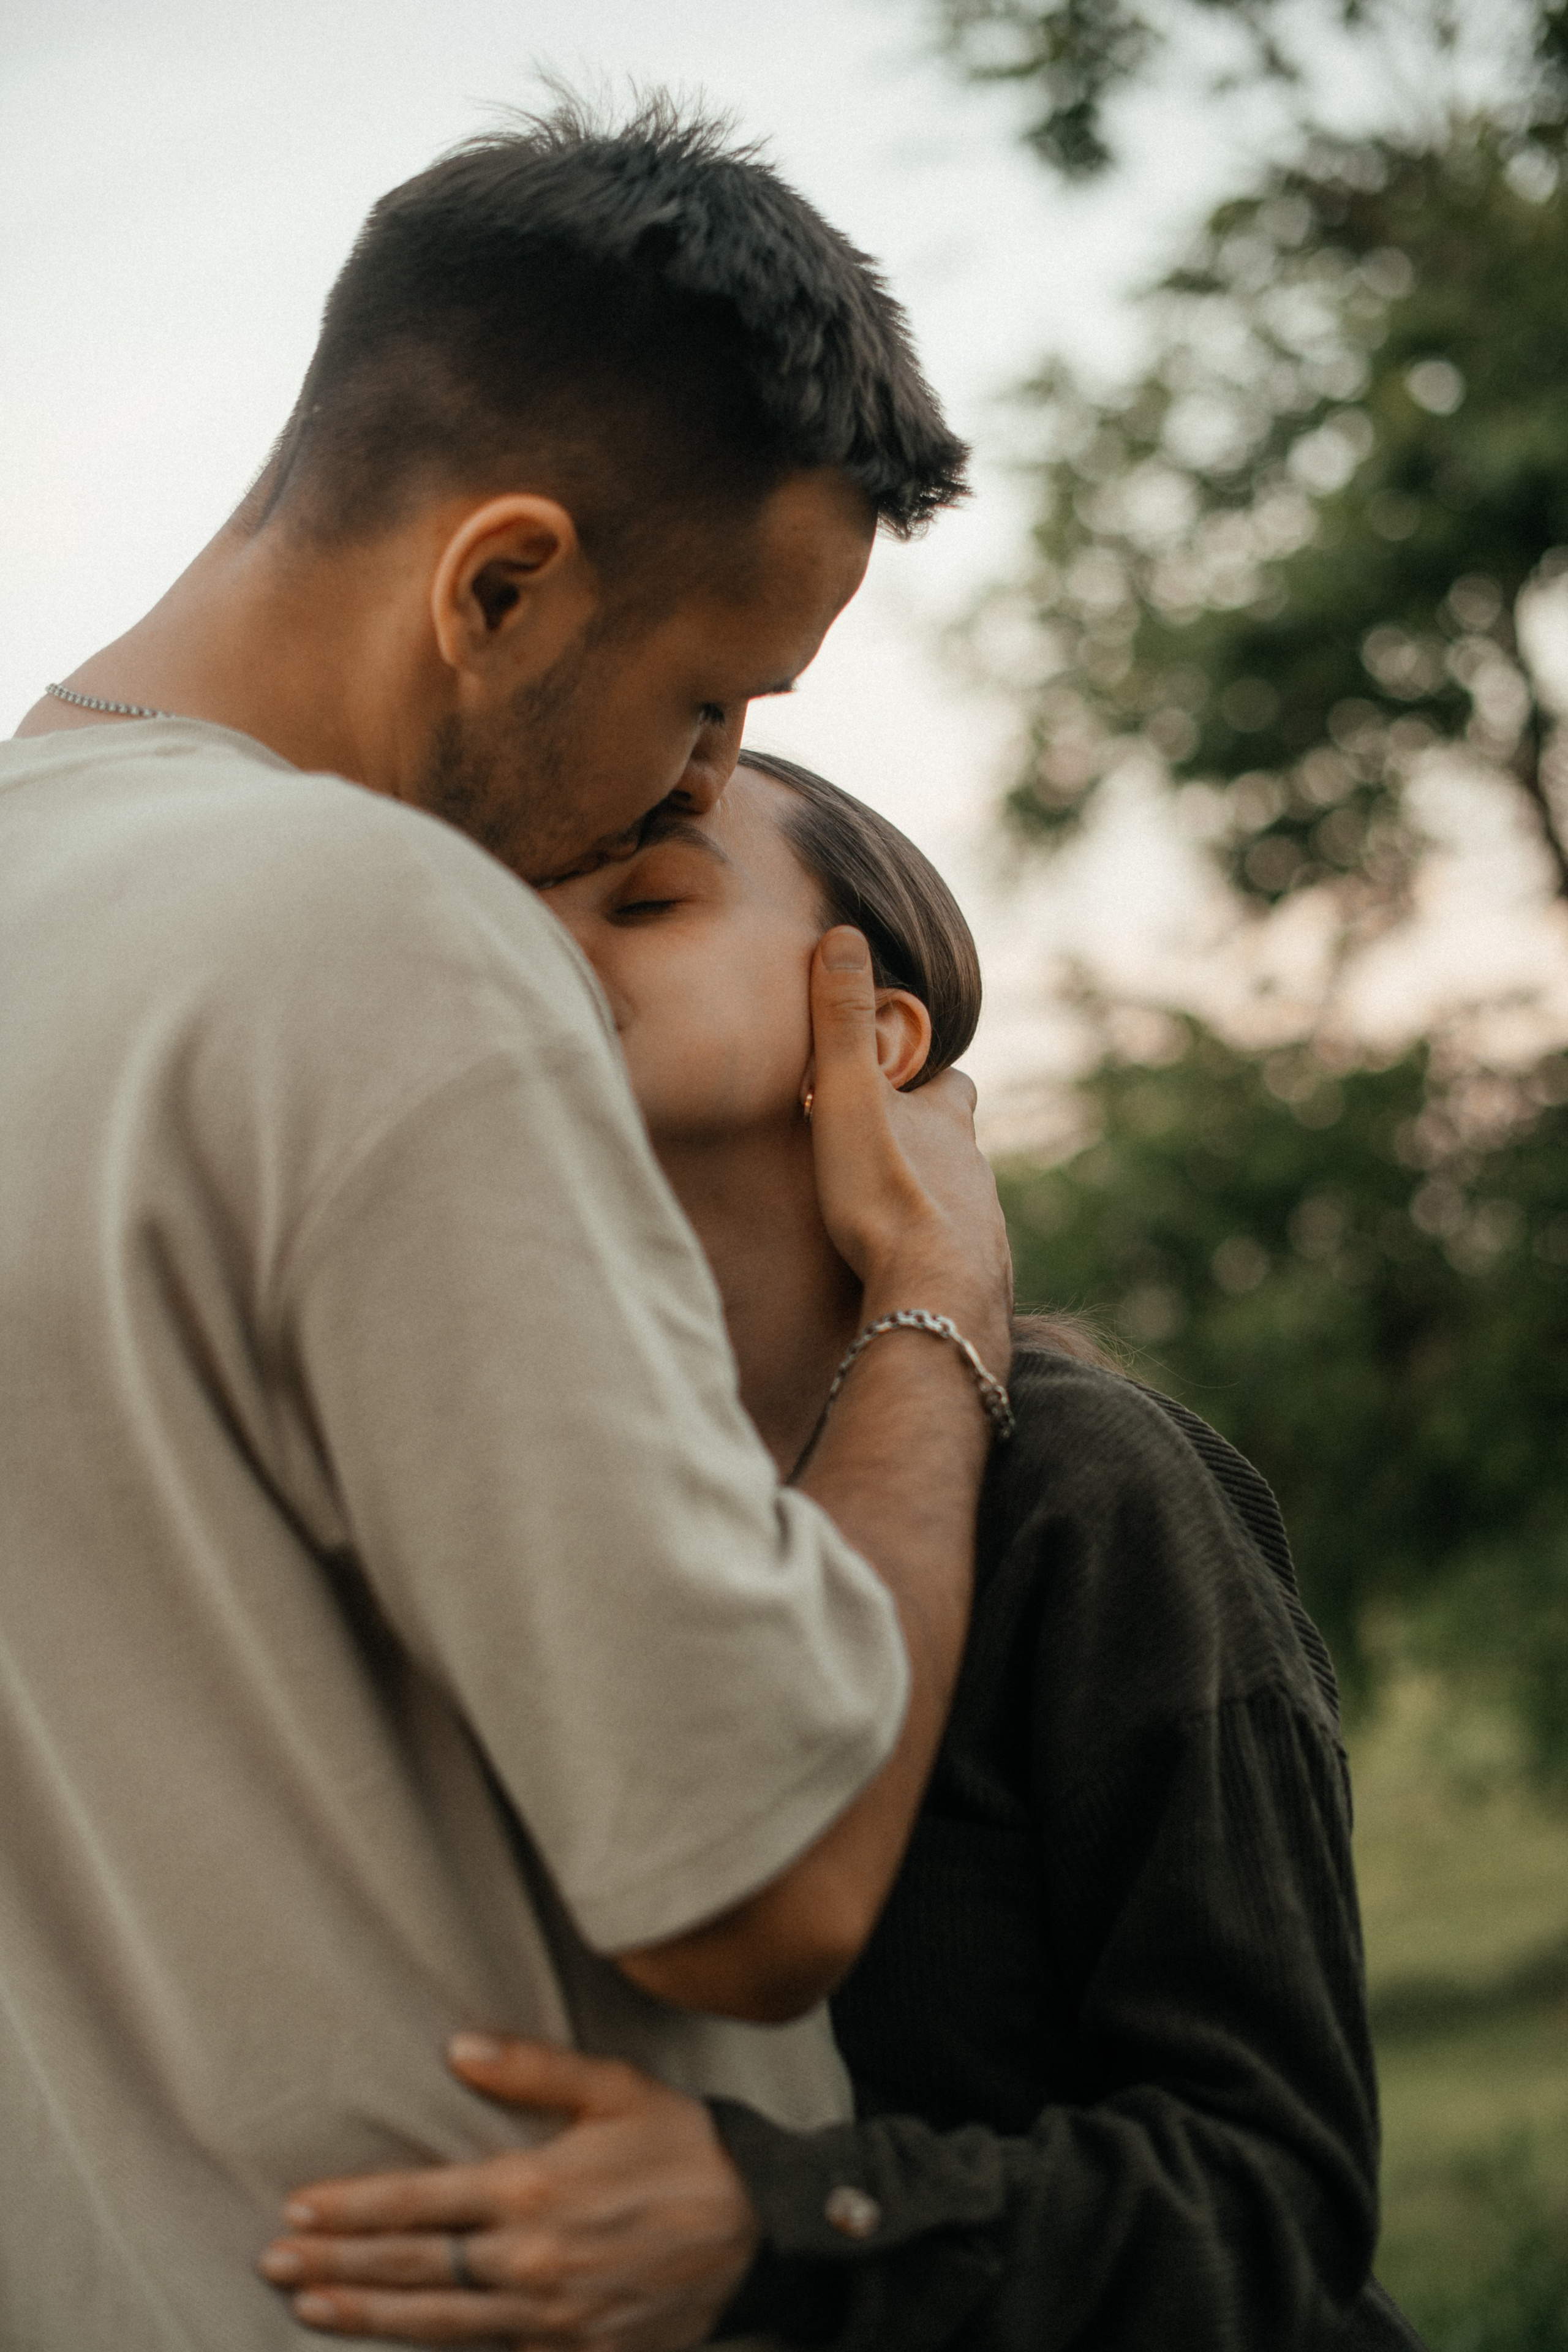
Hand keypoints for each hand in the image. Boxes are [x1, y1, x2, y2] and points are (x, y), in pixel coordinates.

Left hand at [258, 2036, 760, 2349]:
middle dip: (337, 2265)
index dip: (352, 2208)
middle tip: (273, 2265)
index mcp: (532, 2189)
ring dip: (366, 2315)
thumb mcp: (615, 2088)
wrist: (759, 2230)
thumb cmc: (684, 2148)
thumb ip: (533, 2069)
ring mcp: (548, 2319)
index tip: (297, 2210)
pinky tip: (399, 2349)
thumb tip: (458, 2048)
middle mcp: (529, 2261)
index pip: (418, 2202)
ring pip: (436, 2323)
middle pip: (412, 2267)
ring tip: (309, 2308)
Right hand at [807, 928, 1011, 1369]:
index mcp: (945, 1122)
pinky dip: (932, 1252)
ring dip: (928, 1198)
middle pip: (958, 1144)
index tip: (901, 1079)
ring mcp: (981, 1227)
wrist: (932, 1295)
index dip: (929, 1078)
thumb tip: (843, 934)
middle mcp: (974, 1170)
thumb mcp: (848, 1095)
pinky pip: (954, 1256)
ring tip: (887, 1210)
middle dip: (930, 1141)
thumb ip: (843, 1020)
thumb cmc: (884, 1193)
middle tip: (887, 1147)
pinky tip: (902, 1268)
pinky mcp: (978, 1278)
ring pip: (959, 1200)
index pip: (949, 1083)